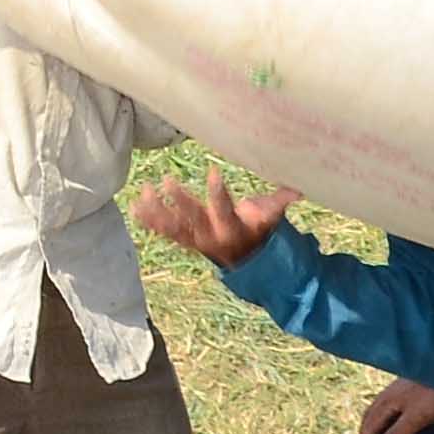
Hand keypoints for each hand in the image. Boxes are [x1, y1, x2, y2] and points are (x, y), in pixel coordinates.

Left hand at [127, 167, 289, 266]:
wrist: (247, 261)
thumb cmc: (259, 231)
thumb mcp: (272, 220)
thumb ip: (280, 202)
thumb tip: (299, 188)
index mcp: (232, 227)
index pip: (224, 208)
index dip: (217, 192)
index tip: (211, 172)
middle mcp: (210, 235)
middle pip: (193, 218)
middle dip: (180, 200)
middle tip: (167, 181)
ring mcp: (195, 239)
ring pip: (173, 227)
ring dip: (157, 210)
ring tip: (145, 191)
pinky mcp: (185, 240)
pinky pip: (164, 231)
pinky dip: (149, 220)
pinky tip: (134, 206)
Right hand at [358, 377, 433, 433]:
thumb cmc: (432, 394)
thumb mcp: (416, 418)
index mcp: (385, 404)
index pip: (369, 429)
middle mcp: (385, 396)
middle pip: (368, 419)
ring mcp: (393, 390)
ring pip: (375, 411)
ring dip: (372, 427)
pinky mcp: (403, 387)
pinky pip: (384, 405)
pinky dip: (382, 417)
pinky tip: (391, 419)